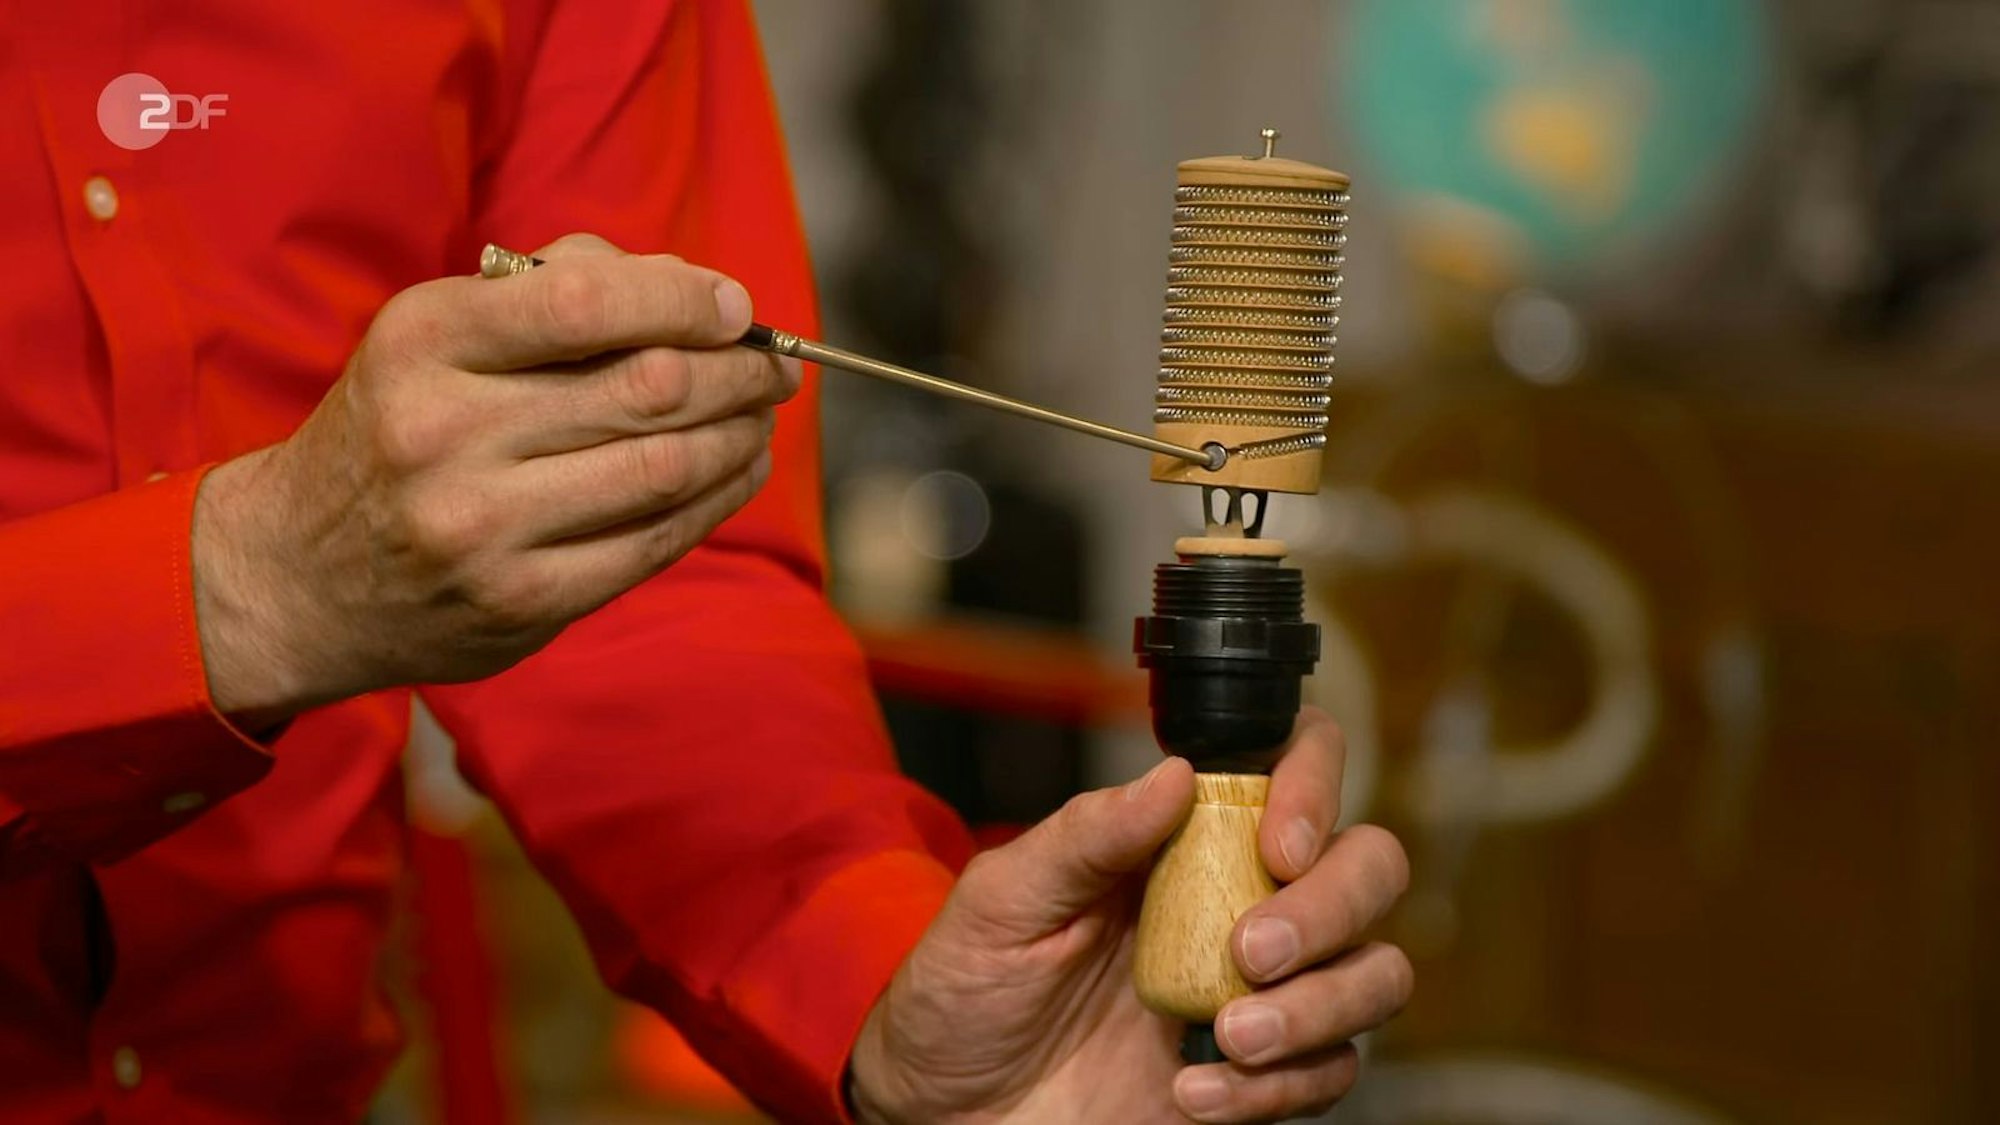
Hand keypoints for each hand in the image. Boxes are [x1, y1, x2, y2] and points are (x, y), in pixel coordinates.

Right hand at [190, 233, 797, 725]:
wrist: (300, 575)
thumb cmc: (400, 429)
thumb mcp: (435, 337)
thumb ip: (551, 291)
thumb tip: (692, 288)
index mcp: (423, 341)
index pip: (585, 301)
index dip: (684, 299)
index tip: (735, 306)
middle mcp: (446, 433)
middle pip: (646, 386)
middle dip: (735, 370)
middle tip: (774, 366)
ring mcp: (483, 527)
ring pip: (664, 466)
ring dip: (739, 435)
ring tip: (762, 415)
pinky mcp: (521, 602)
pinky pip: (653, 542)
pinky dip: (716, 500)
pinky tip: (739, 470)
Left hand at [850, 708, 1411, 1123]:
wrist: (950, 1113)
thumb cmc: (968, 993)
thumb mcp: (1003, 901)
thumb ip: (1085, 836)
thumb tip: (1174, 773)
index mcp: (1184, 836)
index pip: (1293, 766)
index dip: (1314, 784)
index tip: (1279, 841)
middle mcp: (1242, 898)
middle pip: (1369, 865)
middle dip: (1333, 905)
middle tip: (1251, 953)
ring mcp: (1263, 989)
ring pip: (1377, 972)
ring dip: (1322, 1004)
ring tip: (1231, 1036)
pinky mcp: (1265, 1074)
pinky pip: (1332, 1071)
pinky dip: (1280, 1087)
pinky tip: (1195, 1091)